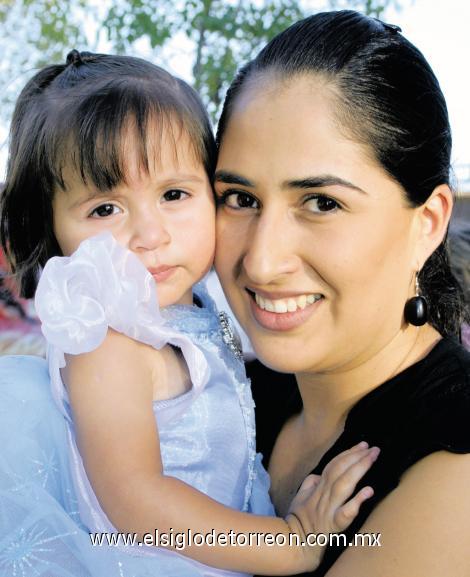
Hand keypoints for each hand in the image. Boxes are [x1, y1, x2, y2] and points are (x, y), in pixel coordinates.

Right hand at [286, 441, 378, 569]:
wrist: (295, 540)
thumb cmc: (299, 517)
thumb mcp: (301, 494)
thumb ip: (311, 482)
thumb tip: (319, 475)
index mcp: (318, 486)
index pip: (334, 465)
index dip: (349, 453)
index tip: (363, 445)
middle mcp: (324, 494)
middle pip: (340, 471)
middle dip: (357, 457)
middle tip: (374, 449)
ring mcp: (329, 509)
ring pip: (343, 485)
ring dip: (358, 470)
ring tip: (371, 459)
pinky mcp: (333, 525)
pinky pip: (345, 513)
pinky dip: (356, 501)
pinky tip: (368, 491)